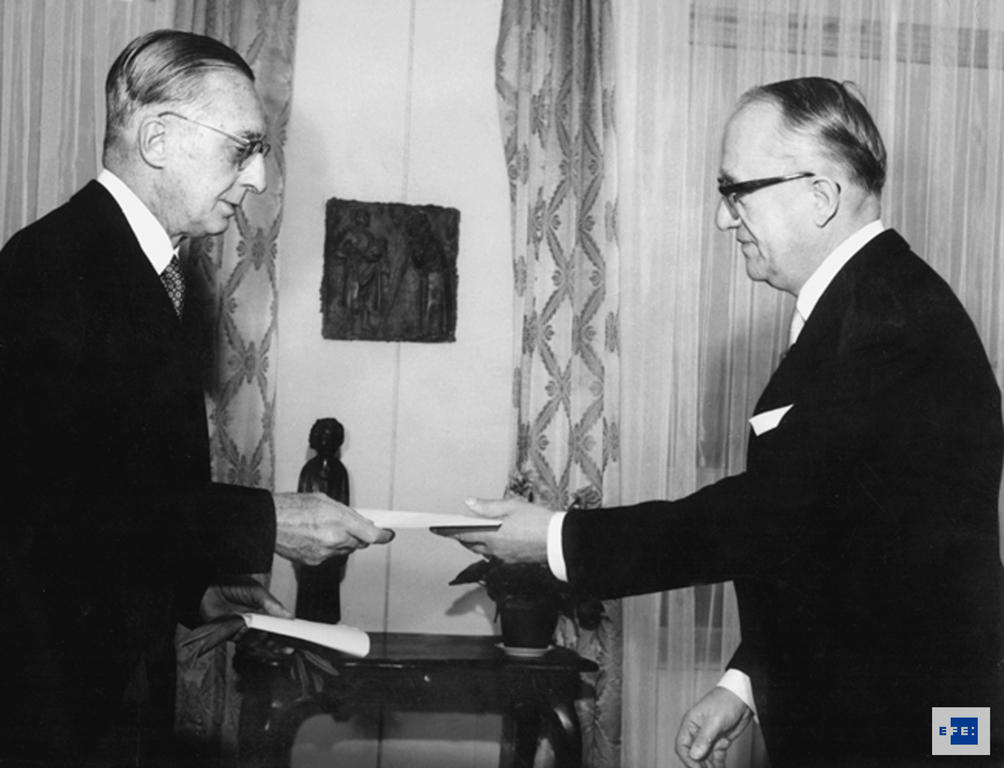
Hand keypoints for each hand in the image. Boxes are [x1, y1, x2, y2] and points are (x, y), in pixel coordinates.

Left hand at [181, 576, 292, 656]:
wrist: (208, 588)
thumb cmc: (233, 585)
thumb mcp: (257, 591)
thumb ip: (272, 604)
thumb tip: (289, 616)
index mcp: (265, 612)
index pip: (278, 627)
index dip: (286, 636)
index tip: (294, 642)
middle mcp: (255, 623)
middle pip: (269, 640)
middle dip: (277, 646)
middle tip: (287, 650)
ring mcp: (243, 630)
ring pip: (256, 643)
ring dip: (260, 640)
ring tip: (260, 630)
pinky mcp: (230, 635)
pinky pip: (241, 642)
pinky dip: (245, 637)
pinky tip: (243, 627)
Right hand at [273, 492, 393, 564]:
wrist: (269, 523)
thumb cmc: (292, 507)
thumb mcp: (326, 501)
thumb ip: (348, 513)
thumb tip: (362, 521)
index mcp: (339, 521)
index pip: (371, 535)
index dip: (383, 535)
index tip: (389, 534)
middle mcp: (334, 540)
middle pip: (359, 543)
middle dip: (358, 535)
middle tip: (350, 525)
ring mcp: (324, 554)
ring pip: (345, 549)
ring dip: (342, 541)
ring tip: (324, 527)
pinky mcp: (315, 562)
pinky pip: (330, 555)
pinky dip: (328, 548)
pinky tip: (314, 537)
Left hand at [433, 497, 551, 563]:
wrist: (560, 541)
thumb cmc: (538, 520)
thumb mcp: (512, 506)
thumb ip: (488, 506)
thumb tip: (469, 503)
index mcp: (491, 537)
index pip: (461, 535)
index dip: (446, 531)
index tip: (433, 528)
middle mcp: (494, 551)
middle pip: (470, 544)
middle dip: (461, 536)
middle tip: (454, 526)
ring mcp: (504, 558)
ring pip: (483, 550)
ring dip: (476, 541)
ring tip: (474, 529)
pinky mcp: (514, 561)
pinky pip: (495, 554)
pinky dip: (491, 545)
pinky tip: (496, 536)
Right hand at [675, 687, 752, 767]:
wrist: (743, 696)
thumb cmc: (726, 701)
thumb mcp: (714, 720)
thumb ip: (703, 738)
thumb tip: (694, 755)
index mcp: (690, 724)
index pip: (682, 746)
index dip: (688, 759)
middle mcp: (698, 732)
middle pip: (694, 754)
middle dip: (700, 765)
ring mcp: (709, 737)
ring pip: (706, 757)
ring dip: (710, 766)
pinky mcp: (720, 740)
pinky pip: (717, 756)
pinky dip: (719, 764)